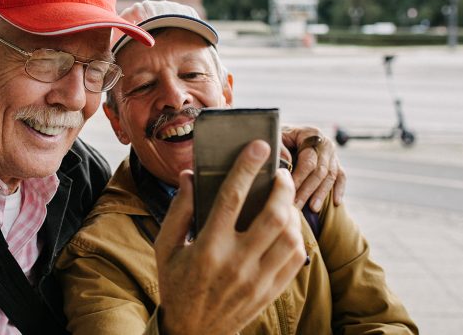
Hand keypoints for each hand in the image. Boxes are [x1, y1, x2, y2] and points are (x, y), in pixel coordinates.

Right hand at [154, 140, 305, 334]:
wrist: (194, 332)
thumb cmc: (176, 283)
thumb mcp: (165, 247)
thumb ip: (178, 210)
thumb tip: (190, 175)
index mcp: (207, 248)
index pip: (232, 198)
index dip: (246, 168)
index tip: (259, 146)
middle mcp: (236, 264)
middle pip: (273, 216)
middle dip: (282, 187)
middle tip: (280, 174)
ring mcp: (257, 280)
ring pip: (290, 237)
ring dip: (292, 212)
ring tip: (283, 200)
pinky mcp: (271, 292)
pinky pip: (296, 258)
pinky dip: (298, 236)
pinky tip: (287, 226)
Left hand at [282, 126, 345, 211]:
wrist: (287, 135)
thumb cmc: (279, 138)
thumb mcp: (275, 137)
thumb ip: (279, 147)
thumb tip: (287, 161)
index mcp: (310, 134)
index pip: (308, 160)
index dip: (299, 177)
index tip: (288, 192)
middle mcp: (325, 143)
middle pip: (321, 170)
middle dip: (308, 190)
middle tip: (297, 206)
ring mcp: (332, 153)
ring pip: (331, 176)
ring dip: (321, 193)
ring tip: (313, 209)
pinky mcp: (336, 162)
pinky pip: (341, 176)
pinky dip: (339, 189)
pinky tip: (336, 203)